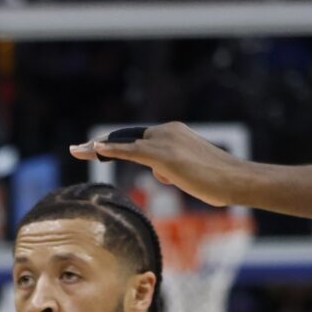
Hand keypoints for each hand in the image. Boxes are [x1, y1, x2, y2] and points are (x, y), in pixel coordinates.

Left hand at [69, 122, 246, 206]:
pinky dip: (111, 150)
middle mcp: (167, 131)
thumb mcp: (188, 171)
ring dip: (97, 148)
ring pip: (125, 144)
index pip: (137, 137)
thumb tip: (159, 172)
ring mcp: (165, 141)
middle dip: (99, 146)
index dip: (114, 144)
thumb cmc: (217, 180)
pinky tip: (95, 150)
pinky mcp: (163, 155)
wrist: (237, 180)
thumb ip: (170, 168)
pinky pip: (131, 151)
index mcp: (173, 132)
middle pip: (126, 139)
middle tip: (75, 150)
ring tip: (75, 150)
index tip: (94, 148)